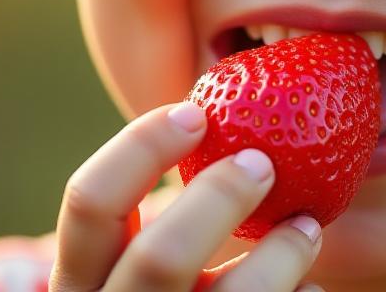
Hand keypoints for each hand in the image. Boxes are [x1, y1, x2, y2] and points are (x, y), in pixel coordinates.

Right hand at [48, 101, 323, 291]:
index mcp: (78, 284)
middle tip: (265, 163)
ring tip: (307, 226)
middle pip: (160, 258)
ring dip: (279, 256)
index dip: (141, 146)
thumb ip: (162, 220)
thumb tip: (229, 120)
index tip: (200, 111)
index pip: (88, 202)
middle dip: (220, 199)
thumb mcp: (142, 270)